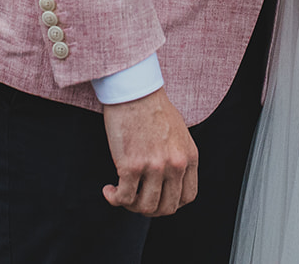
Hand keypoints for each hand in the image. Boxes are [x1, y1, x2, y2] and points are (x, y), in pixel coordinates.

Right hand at [101, 88, 198, 215]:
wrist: (134, 90)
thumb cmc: (152, 106)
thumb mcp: (179, 133)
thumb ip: (178, 155)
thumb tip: (169, 177)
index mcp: (189, 157)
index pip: (187, 197)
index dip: (171, 203)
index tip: (157, 198)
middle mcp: (175, 165)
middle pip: (167, 207)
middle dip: (150, 209)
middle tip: (136, 200)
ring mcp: (154, 167)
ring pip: (145, 207)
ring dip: (131, 206)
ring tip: (121, 195)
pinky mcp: (131, 166)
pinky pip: (124, 197)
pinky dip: (114, 199)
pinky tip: (109, 190)